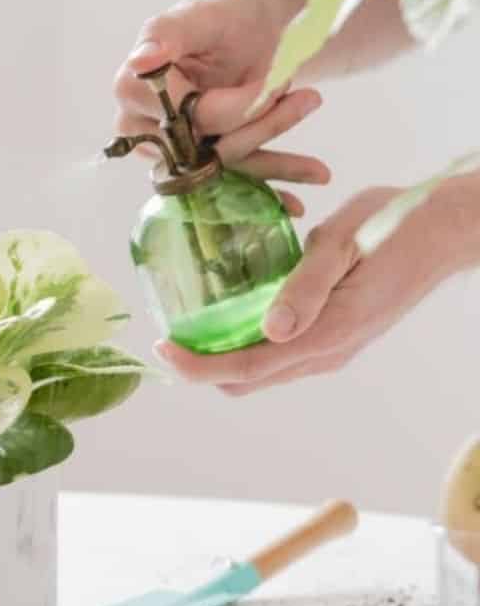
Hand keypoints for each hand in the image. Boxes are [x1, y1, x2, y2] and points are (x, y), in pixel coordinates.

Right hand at [113, 0, 329, 216]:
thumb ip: (167, 32)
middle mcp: (141, 125)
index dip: (233, 106)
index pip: (183, 115)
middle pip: (201, 146)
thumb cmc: (225, 12)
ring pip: (220, 167)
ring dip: (274, 162)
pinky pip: (230, 183)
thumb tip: (141, 60)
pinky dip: (265, 191)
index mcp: (131, 87)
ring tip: (317, 150)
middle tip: (309, 98)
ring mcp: (168, 149)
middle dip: (260, 126)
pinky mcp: (196, 164)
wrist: (254, 25)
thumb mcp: (201, 15)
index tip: (275, 81)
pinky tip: (295, 203)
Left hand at [155, 184, 470, 394]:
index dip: (198, 366)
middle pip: (247, 380)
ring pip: (262, 371)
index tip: (162, 347)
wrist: (443, 230)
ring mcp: (332, 348)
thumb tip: (272, 330)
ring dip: (222, 358)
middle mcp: (327, 351)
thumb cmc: (393, 226)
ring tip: (189, 324)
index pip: (248, 367)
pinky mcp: (333, 336)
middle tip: (169, 333)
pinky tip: (228, 312)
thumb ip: (306, 287)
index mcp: (328, 333)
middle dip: (202, 366)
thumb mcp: (341, 244)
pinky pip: (279, 355)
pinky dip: (245, 345)